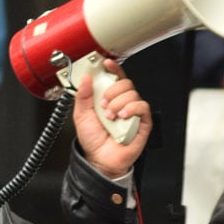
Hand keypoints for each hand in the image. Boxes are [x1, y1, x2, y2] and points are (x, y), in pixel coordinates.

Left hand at [71, 59, 152, 178]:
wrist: (100, 160)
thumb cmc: (93, 140)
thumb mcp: (81, 116)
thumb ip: (83, 96)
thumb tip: (86, 78)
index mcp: (108, 98)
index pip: (114, 78)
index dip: (112, 68)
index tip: (106, 63)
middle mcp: (122, 103)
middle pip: (125, 83)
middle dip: (112, 90)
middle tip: (103, 104)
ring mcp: (132, 112)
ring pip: (132, 94)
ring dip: (118, 103)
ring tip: (110, 116)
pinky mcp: (142, 122)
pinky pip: (142, 107)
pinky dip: (131, 109)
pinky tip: (122, 117)